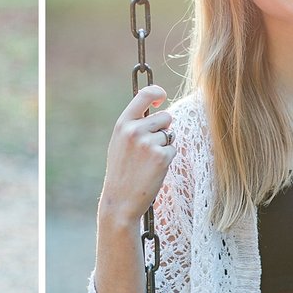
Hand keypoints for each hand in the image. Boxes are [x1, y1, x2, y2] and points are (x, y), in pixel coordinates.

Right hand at [99, 85, 176, 226]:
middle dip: (162, 129)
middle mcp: (135, 130)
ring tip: (148, 161)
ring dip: (164, 146)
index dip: (156, 92)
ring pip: (169, 134)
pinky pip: (173, 150)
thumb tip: (156, 108)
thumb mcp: (119, 143)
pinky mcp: (161, 157)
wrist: (120, 200)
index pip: (143, 95)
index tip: (161, 97)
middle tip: (149, 147)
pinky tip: (153, 170)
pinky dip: (167, 159)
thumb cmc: (121, 171)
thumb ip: (133, 125)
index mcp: (122, 124)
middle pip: (165, 116)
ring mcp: (148, 143)